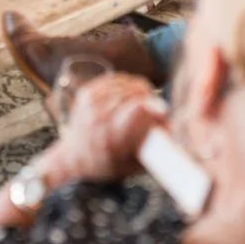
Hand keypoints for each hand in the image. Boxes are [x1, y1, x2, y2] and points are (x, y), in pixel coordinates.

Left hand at [46, 73, 167, 185]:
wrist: (72, 157)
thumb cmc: (105, 165)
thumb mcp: (130, 164)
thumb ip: (151, 148)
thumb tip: (172, 129)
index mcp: (110, 136)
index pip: (136, 109)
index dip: (155, 107)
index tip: (164, 111)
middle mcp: (98, 117)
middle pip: (133, 93)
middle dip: (150, 98)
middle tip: (157, 107)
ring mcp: (90, 102)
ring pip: (126, 84)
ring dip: (140, 89)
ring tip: (146, 99)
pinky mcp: (87, 92)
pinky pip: (114, 79)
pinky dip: (127, 82)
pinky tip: (132, 90)